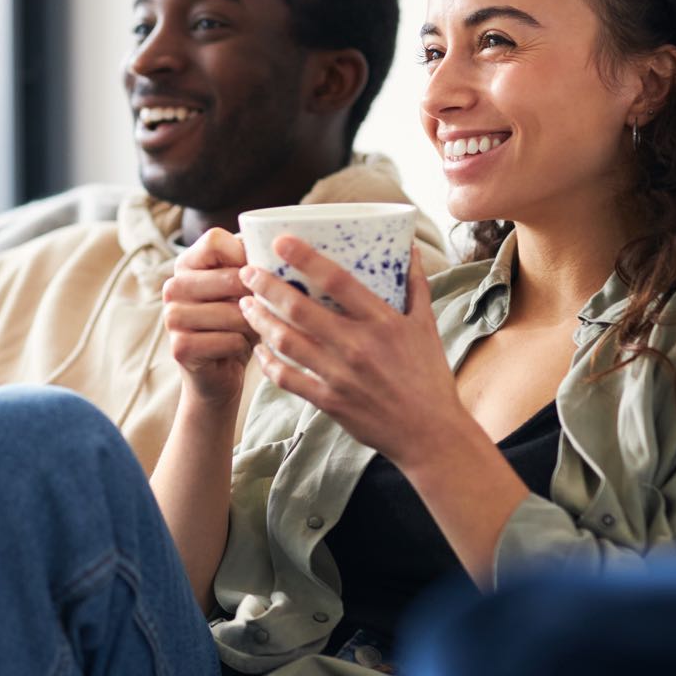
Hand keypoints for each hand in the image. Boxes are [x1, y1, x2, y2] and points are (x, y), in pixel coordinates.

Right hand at [162, 228, 258, 405]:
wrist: (219, 373)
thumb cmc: (238, 323)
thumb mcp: (245, 287)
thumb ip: (253, 263)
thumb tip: (275, 249)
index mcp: (186, 264)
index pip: (216, 240)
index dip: (244, 255)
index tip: (256, 274)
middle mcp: (173, 286)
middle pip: (231, 276)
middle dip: (256, 296)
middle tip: (262, 310)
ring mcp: (172, 316)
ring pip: (234, 311)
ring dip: (253, 324)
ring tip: (250, 330)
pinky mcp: (180, 346)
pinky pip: (230, 340)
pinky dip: (243, 346)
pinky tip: (238, 348)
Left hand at [237, 237, 459, 466]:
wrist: (429, 434)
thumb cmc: (429, 376)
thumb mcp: (427, 326)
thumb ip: (415, 285)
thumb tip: (411, 249)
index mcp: (383, 322)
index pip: (338, 280)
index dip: (305, 258)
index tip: (280, 242)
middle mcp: (358, 346)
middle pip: (300, 309)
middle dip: (267, 287)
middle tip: (247, 272)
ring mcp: (340, 376)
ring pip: (287, 342)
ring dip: (261, 321)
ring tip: (246, 304)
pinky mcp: (329, 402)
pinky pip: (287, 378)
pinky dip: (268, 362)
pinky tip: (259, 349)